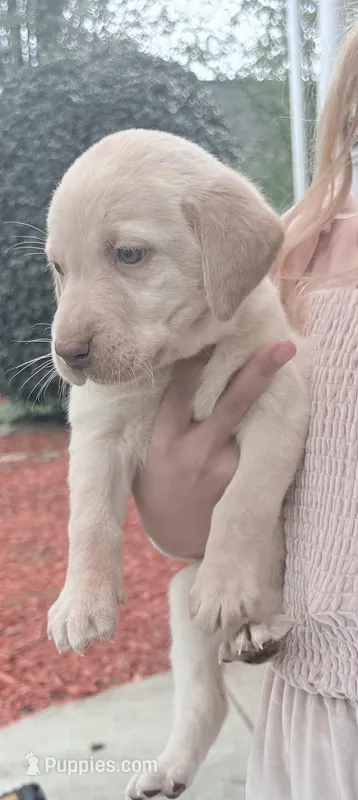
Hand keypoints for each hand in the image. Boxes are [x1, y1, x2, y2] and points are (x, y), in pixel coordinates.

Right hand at [133, 341, 295, 559]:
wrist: (176, 540)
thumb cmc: (158, 487)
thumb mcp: (147, 453)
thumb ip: (163, 418)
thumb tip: (178, 369)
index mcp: (163, 439)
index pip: (182, 389)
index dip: (198, 357)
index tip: (212, 328)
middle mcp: (194, 451)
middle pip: (230, 404)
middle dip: (257, 372)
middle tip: (281, 345)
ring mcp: (222, 468)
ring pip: (250, 422)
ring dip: (266, 391)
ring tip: (283, 355)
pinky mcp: (241, 482)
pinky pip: (257, 445)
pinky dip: (267, 423)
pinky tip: (277, 402)